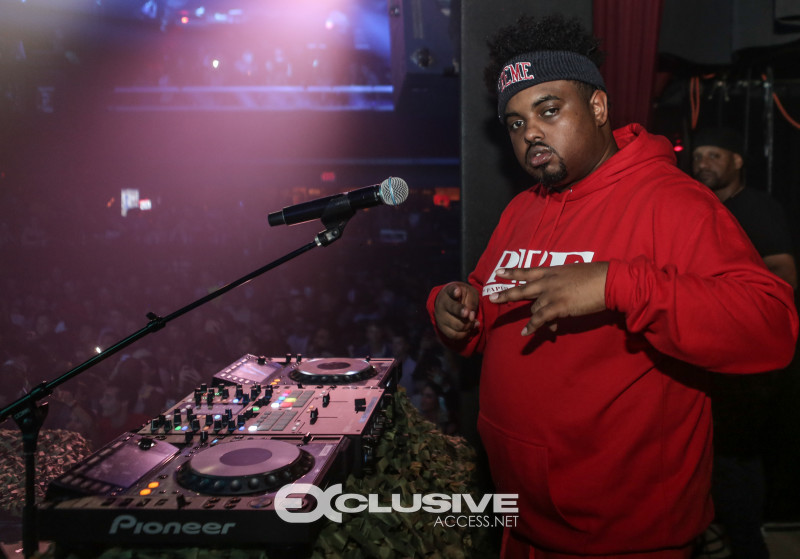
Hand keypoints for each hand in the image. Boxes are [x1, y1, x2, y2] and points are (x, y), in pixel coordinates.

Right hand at [434, 282, 479, 339]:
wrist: (450, 302)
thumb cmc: (462, 296)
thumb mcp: (469, 293)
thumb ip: (471, 302)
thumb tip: (470, 316)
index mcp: (449, 291)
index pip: (451, 290)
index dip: (454, 291)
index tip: (458, 292)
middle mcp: (442, 304)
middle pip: (453, 309)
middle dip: (463, 312)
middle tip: (470, 314)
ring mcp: (441, 317)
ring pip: (458, 325)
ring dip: (469, 324)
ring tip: (473, 320)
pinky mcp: (442, 328)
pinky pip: (455, 335)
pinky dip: (465, 333)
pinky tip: (469, 327)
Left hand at [488, 262, 608, 334]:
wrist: (609, 281)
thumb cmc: (596, 276)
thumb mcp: (575, 273)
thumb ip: (563, 282)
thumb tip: (559, 295)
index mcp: (552, 271)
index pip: (527, 271)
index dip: (512, 272)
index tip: (499, 272)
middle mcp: (548, 281)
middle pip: (521, 288)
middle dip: (506, 294)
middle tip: (492, 298)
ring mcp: (552, 294)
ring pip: (533, 307)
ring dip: (532, 320)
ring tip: (525, 329)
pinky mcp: (558, 306)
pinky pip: (540, 318)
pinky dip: (532, 327)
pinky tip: (525, 333)